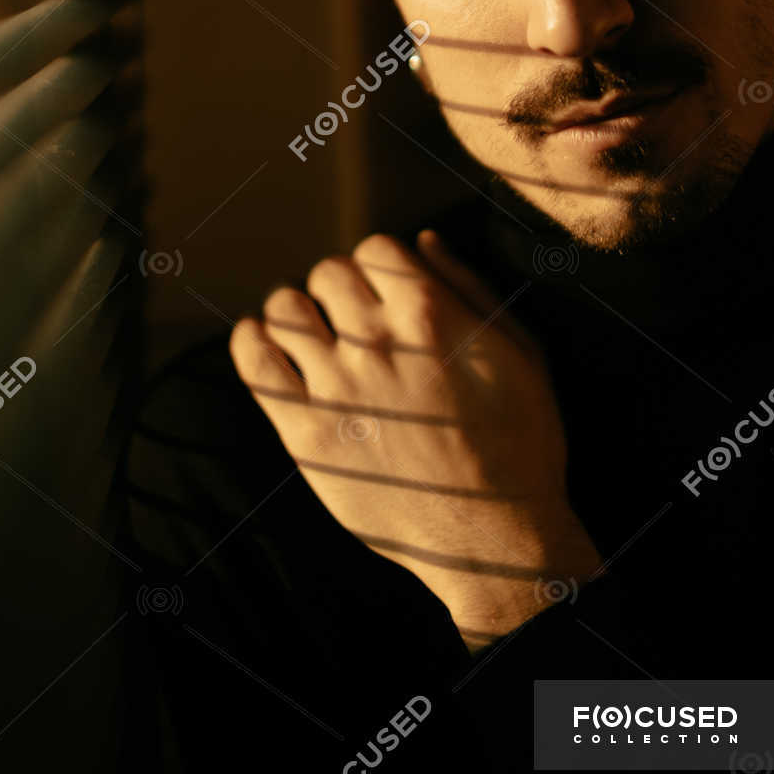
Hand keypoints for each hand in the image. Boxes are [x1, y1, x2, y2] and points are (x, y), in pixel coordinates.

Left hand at [229, 229, 601, 644]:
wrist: (493, 535)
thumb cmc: (518, 440)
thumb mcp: (520, 351)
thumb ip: (469, 286)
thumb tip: (423, 239)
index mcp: (431, 315)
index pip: (375, 247)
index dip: (380, 267)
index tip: (387, 294)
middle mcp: (377, 342)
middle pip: (328, 272)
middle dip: (340, 288)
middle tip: (354, 321)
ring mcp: (337, 389)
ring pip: (286, 308)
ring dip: (298, 313)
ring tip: (315, 337)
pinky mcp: (306, 434)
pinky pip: (255, 363)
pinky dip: (253, 342)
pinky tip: (268, 346)